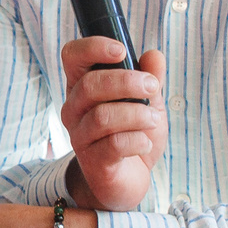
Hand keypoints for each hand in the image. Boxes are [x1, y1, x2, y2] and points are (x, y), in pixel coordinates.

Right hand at [58, 38, 164, 210]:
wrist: (129, 180)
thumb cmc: (133, 135)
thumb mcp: (148, 103)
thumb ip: (151, 78)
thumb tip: (153, 55)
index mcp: (83, 87)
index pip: (73, 57)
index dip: (93, 48)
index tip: (121, 50)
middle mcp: (74, 109)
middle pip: (90, 85)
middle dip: (127, 82)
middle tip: (153, 86)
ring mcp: (80, 136)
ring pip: (102, 116)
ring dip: (137, 114)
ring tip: (154, 120)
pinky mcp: (93, 161)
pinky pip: (113, 144)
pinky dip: (138, 140)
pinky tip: (145, 143)